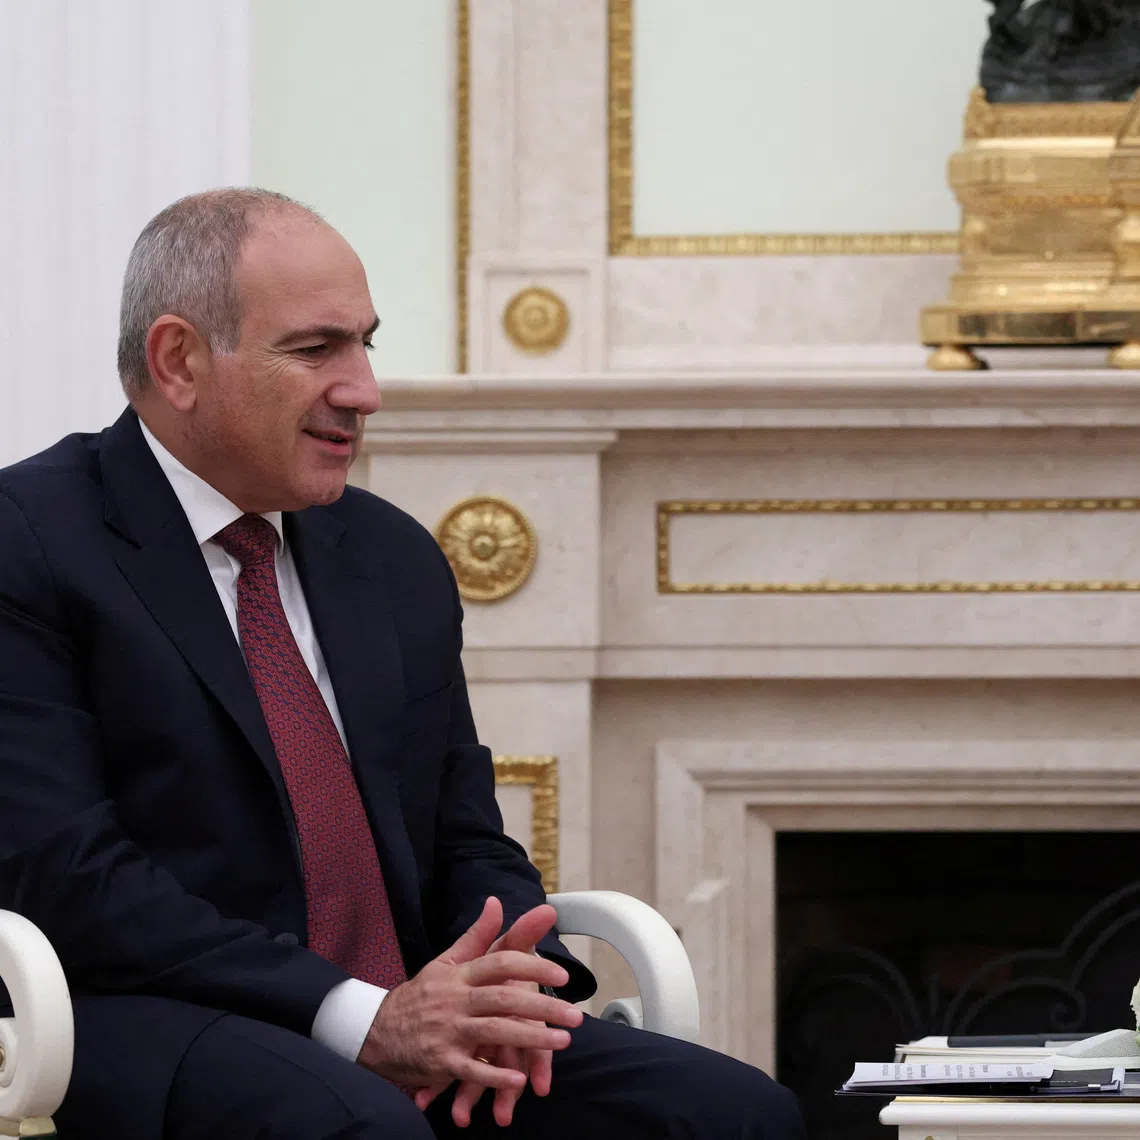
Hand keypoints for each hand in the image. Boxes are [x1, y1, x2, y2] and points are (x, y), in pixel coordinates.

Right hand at [416, 903, 562, 1126]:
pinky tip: (520, 1079)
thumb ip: (476, 936)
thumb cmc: (421, 995)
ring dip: (531, 1038)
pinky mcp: (441, 1062)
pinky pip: (471, 1070)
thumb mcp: (445, 962)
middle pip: (504, 998)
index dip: (533, 966)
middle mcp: (456, 1000)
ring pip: (494, 1031)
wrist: (375, 1032)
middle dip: (543, 1006)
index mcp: (460, 974)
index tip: (562, 975)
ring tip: (562, 1042)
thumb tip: (496, 902)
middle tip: (576, 1015)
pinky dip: (495, 1076)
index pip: (500, 963)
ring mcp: (448, 1031)